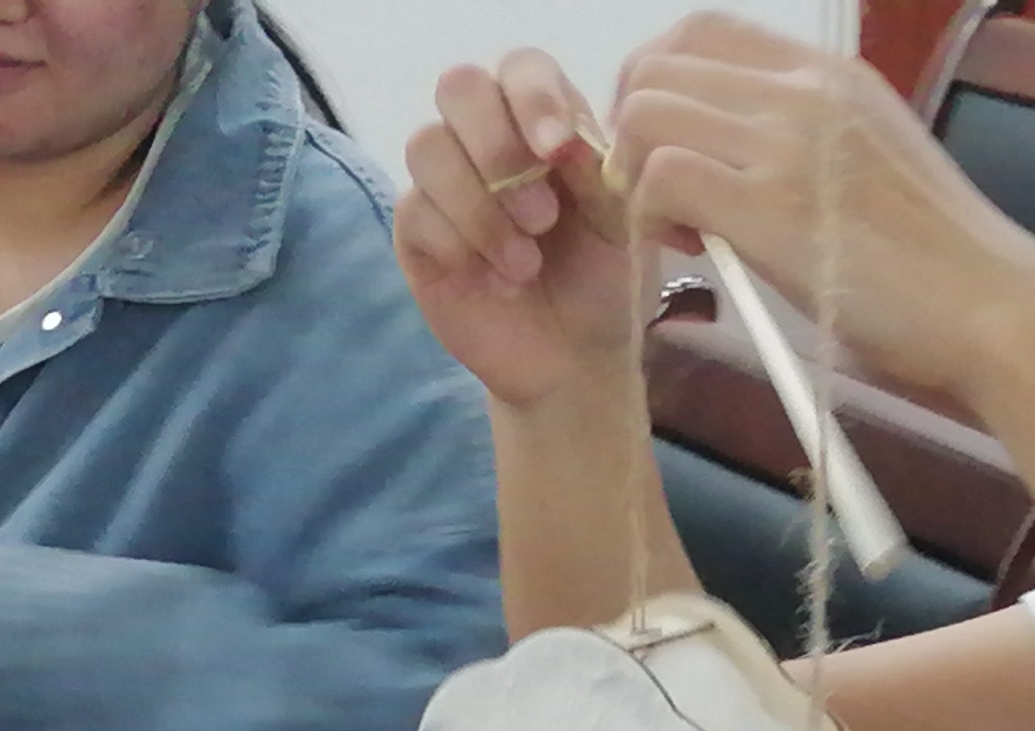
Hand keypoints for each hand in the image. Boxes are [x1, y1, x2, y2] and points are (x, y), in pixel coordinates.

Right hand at [395, 51, 641, 408]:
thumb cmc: (600, 280)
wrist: (575, 359)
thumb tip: (562, 140)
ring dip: (482, 209)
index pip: (520, 68)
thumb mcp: (619, 226)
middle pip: (459, 87)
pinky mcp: (416, 230)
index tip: (558, 149)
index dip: (532, 97)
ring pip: (428, 146)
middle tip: (542, 217)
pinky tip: (499, 282)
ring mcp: (444, 180)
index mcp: (541, 119)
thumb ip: (597, 175)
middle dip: (498, 149)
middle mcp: (485, 136)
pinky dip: (462, 248)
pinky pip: (416, 211)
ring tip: (525, 265)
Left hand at [609, 13, 1034, 406]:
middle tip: (658, 196)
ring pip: (647, 113)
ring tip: (674, 227)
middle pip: (658, 64)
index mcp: (831, 76)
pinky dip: (650, 214)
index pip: (703, 32)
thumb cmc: (941, 268)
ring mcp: (786, 142)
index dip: (659, 83)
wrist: (994, 310)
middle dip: (632, 130)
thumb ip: (810, 146)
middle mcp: (806, 91)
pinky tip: (686, 249)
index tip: (668, 147)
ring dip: (637, 173)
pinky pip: (661, 175)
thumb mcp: (876, 167)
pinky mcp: (770, 206)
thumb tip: (743, 161)